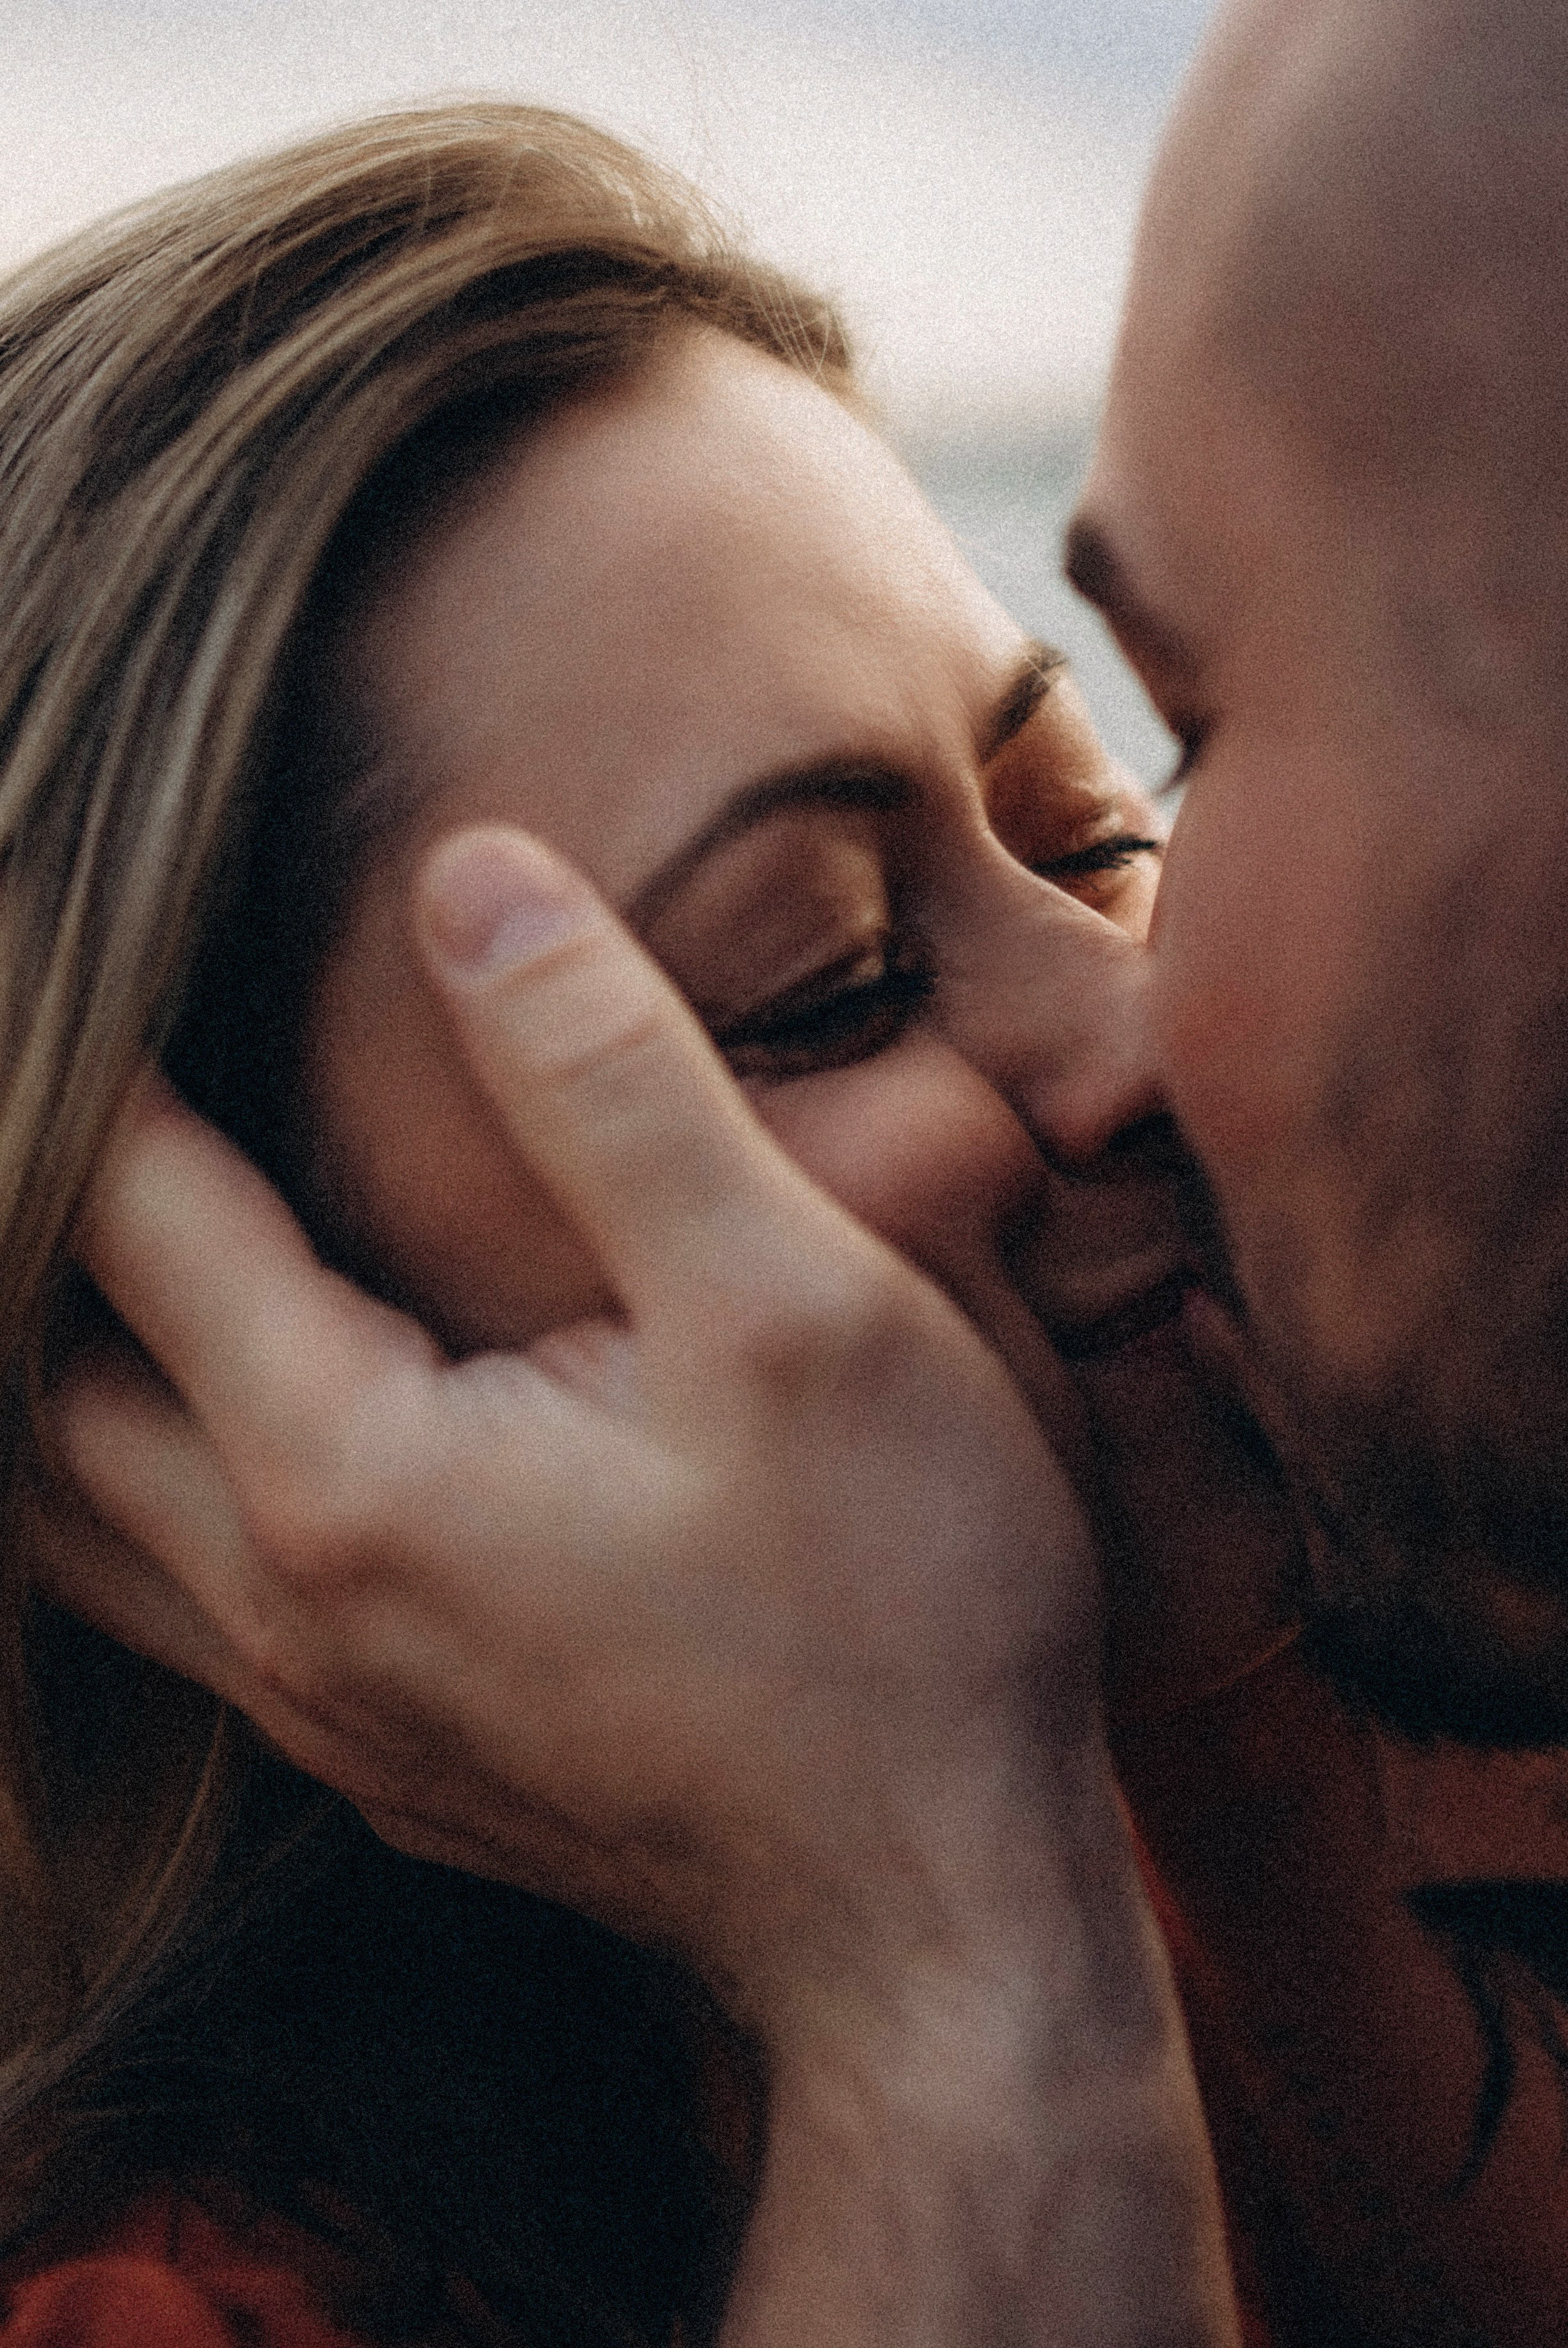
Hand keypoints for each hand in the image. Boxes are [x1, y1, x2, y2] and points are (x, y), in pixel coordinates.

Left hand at [34, 827, 1237, 2344]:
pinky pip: (162, 1593)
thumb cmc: (902, 1612)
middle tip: (89, 1057)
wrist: (939, 1926)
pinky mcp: (374, 1751)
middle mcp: (278, 1600)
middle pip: (45, 1363)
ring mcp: (315, 1700)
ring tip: (123, 1220)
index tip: (58, 917)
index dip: (69, 1036)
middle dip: (45, 1198)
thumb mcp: (796, 1309)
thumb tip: (470, 885)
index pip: (119, 1200)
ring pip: (71, 1506)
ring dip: (69, 1347)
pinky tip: (224, 1405)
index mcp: (343, 1467)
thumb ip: (615, 1086)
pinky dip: (131, 1469)